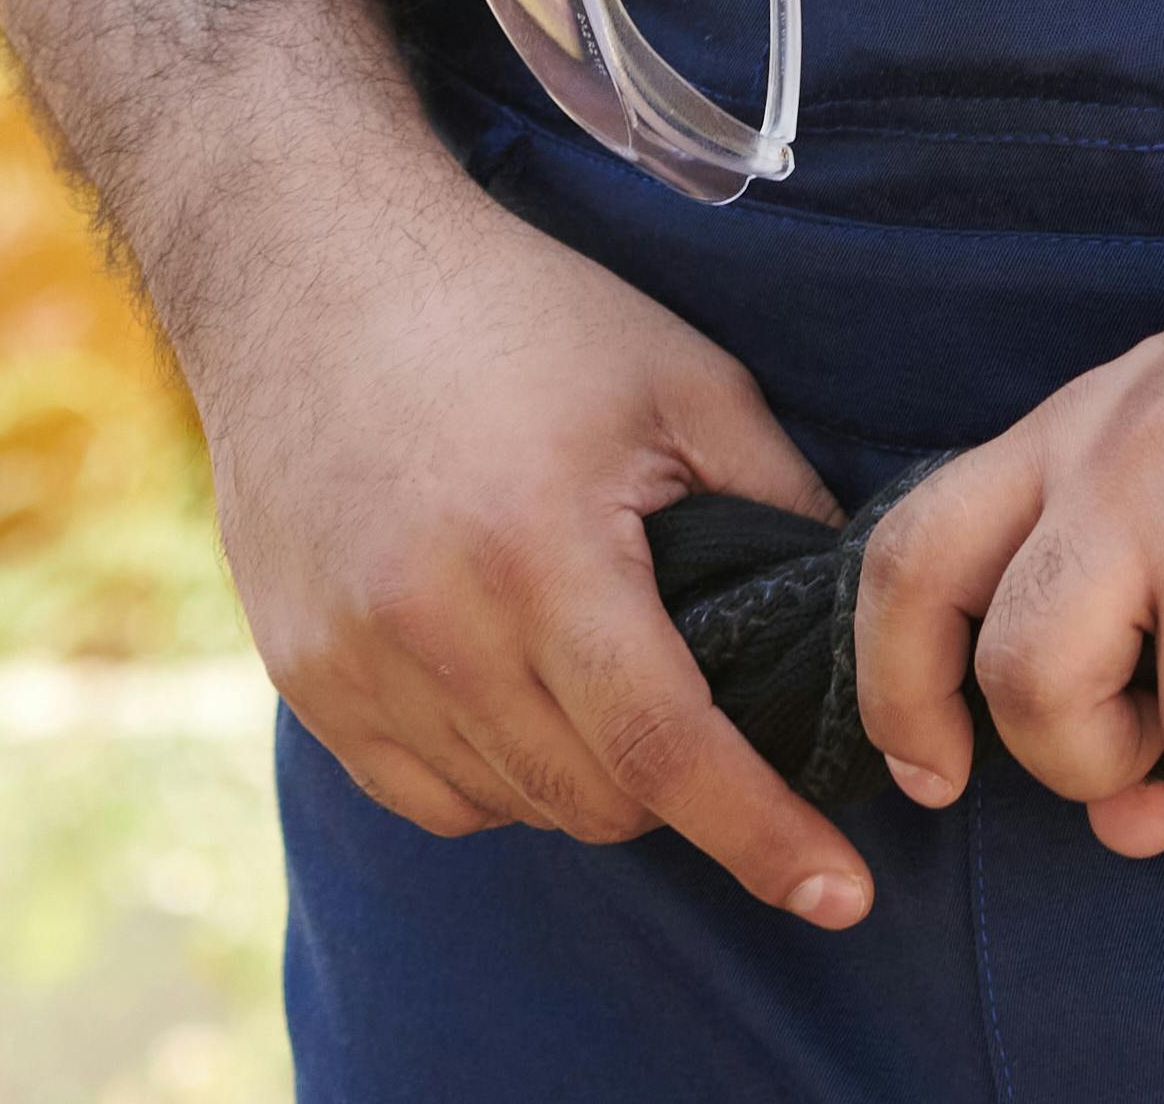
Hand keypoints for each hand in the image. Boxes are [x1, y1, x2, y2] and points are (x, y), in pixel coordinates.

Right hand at [180, 173, 880, 932]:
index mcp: (540, 549)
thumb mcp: (680, 378)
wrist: (310, 265)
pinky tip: (515, 687)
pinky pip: (427, 794)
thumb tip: (860, 621)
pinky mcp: (303, 674)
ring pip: (513, 807)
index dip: (765, 836)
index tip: (841, 898)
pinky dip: (492, 775)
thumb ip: (778, 501)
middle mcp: (433, 623)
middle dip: (675, 787)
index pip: (670, 750)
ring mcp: (352, 659)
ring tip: (598, 671)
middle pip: (595, 798)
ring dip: (581, 778)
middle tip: (708, 714)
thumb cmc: (517, 312)